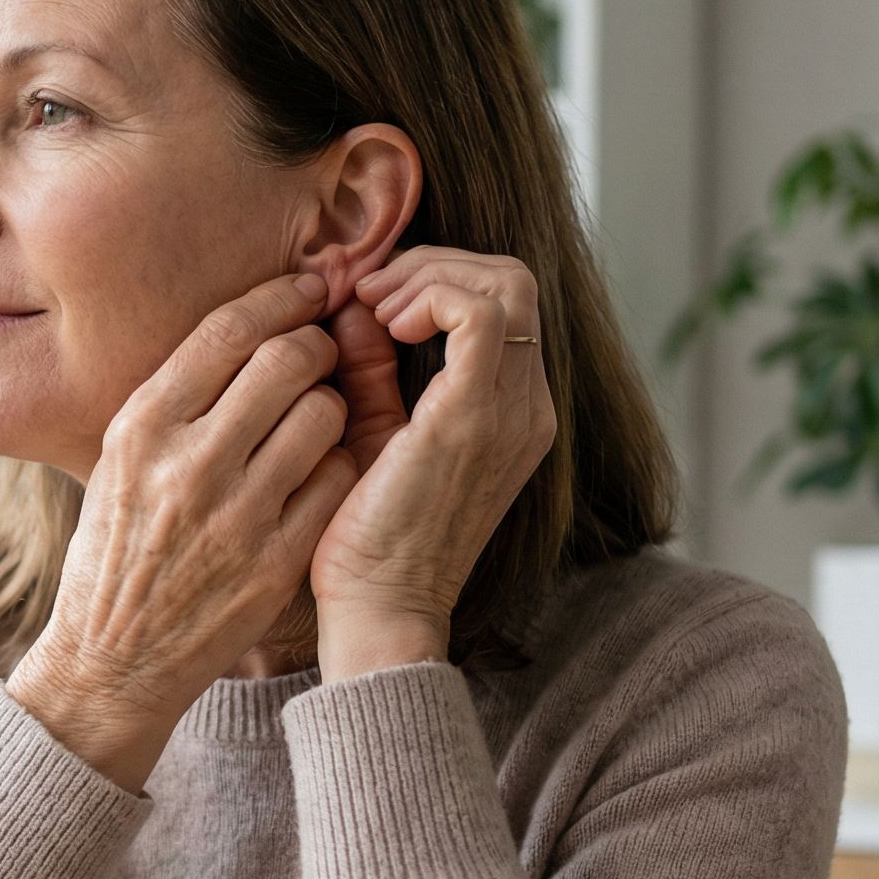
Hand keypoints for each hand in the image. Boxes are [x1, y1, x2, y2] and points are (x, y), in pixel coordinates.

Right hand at [7, 271, 359, 790]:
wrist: (112, 661)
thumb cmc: (117, 551)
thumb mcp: (119, 463)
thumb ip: (175, 399)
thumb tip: (245, 328)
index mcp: (141, 427)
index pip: (228, 330)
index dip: (283, 296)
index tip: (311, 287)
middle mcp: (187, 464)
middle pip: (289, 360)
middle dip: (318, 345)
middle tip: (322, 353)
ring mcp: (235, 515)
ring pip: (325, 416)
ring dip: (334, 407)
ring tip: (318, 420)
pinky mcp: (274, 562)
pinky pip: (336, 481)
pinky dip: (339, 467)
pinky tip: (321, 474)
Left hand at [308, 246, 556, 667]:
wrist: (379, 613)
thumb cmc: (365, 539)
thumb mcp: (372, 433)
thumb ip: (372, 367)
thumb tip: (350, 303)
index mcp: (513, 414)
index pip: (502, 302)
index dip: (433, 278)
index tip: (367, 298)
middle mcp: (528, 409)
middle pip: (510, 279)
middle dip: (430, 264)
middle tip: (365, 292)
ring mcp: (511, 412)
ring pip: (504, 282)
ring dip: (428, 274)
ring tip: (370, 307)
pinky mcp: (475, 418)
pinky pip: (478, 312)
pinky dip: (429, 296)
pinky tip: (385, 325)